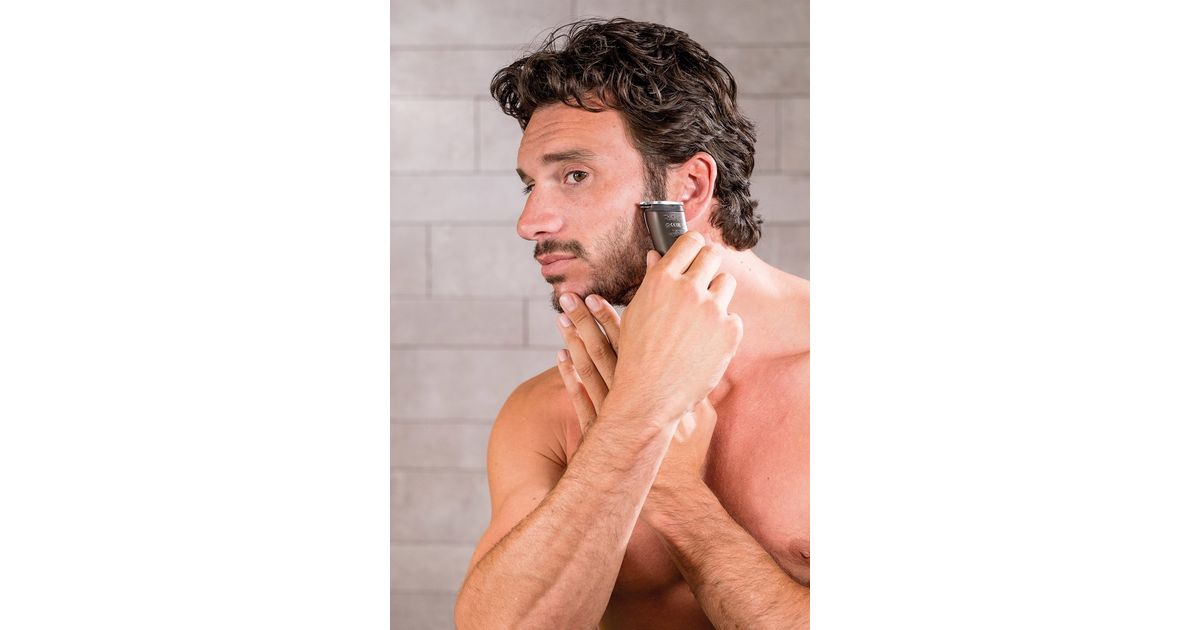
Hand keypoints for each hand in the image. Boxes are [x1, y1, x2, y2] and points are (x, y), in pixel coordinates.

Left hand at [554, 293, 722, 502]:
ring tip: (562, 319)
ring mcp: (613, 415)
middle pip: (603, 353)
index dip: (612, 322)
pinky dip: (569, 379)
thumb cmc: (689, 459)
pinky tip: (559, 358)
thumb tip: (709, 359)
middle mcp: (632, 398)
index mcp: (657, 389)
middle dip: (585, 322)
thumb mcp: (703, 420)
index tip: (597, 298)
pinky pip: (580, 400)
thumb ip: (701, 389)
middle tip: (569, 298)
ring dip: (573, 343)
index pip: (631, 347)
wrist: (672, 496)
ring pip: (589, 372)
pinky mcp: (599, 432)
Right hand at [610, 232, 742, 422]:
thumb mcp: (636, 312)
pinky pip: (733, 317)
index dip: (694, 245)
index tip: (695, 251)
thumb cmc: (637, 355)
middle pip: (713, 256)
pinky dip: (723, 328)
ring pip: (726, 283)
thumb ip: (652, 280)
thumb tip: (656, 256)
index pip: (690, 242)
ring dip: (717, 295)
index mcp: (662, 280)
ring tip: (702, 317)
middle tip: (702, 280)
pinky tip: (705, 343)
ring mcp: (712, 310)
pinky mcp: (729, 331)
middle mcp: (689, 289)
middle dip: (708, 264)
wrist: (650, 395)